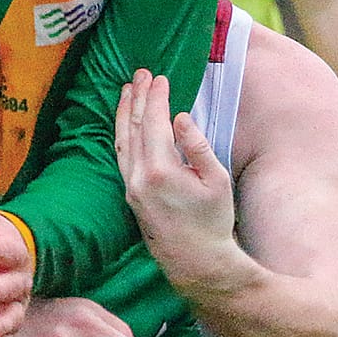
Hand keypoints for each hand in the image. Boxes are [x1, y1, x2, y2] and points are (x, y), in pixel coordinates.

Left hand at [114, 70, 236, 285]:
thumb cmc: (213, 223)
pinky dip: (122, 135)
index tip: (161, 77)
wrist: (196, 263)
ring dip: (125, 113)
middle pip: (134, 127)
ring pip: (122, 141)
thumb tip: (179, 117)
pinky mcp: (131, 197)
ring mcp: (131, 188)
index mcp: (159, 170)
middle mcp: (138, 177)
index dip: (157, 97)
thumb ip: (197, 145)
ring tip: (126, 90)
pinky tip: (126, 124)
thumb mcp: (216, 181)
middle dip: (137, 97)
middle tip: (141, 73)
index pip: (154, 123)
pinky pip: (121, 157)